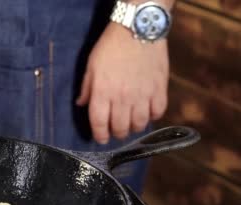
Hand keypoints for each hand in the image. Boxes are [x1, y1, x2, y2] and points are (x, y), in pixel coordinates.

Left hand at [76, 23, 168, 143]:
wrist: (137, 29)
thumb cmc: (111, 47)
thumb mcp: (91, 66)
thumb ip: (86, 88)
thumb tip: (81, 104)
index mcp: (103, 92)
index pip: (99, 123)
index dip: (99, 135)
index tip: (101, 138)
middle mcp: (123, 97)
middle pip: (120, 128)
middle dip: (117, 134)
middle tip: (116, 132)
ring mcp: (143, 94)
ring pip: (139, 124)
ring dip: (134, 128)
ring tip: (131, 124)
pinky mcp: (159, 89)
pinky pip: (158, 112)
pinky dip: (152, 116)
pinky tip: (147, 113)